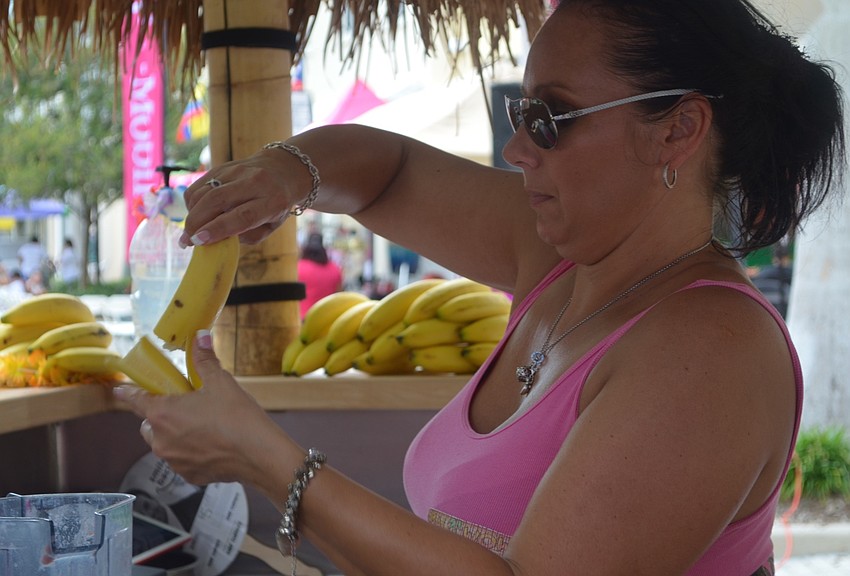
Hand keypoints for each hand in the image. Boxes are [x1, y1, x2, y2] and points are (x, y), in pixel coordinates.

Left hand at [114, 331, 282, 485]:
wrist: (259, 454)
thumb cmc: (237, 416)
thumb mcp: (220, 382)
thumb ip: (205, 360)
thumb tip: (200, 337)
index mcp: (163, 414)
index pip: (136, 400)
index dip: (128, 393)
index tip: (119, 390)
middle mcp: (161, 440)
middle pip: (149, 425)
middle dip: (160, 415)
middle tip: (185, 407)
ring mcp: (174, 461)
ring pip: (165, 444)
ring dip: (175, 435)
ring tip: (203, 427)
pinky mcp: (189, 476)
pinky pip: (182, 460)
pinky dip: (191, 452)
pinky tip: (213, 445)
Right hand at [180, 147, 305, 246]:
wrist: (282, 170)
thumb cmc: (276, 206)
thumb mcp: (271, 226)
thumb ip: (249, 236)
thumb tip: (217, 239)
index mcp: (272, 200)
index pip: (242, 215)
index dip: (218, 229)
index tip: (198, 241)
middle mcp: (255, 182)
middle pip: (217, 200)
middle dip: (196, 223)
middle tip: (186, 241)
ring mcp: (237, 171)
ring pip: (205, 191)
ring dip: (192, 213)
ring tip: (190, 230)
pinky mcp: (223, 167)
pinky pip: (200, 185)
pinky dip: (192, 202)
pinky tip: (197, 213)